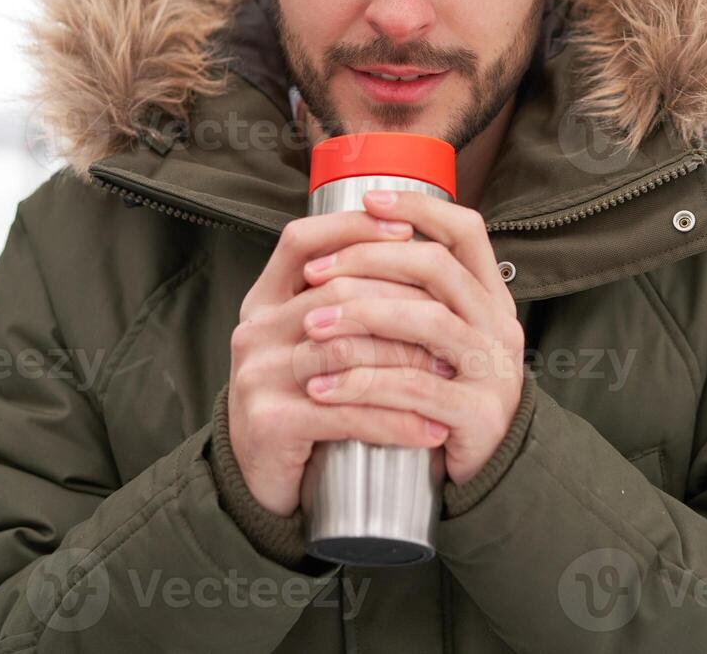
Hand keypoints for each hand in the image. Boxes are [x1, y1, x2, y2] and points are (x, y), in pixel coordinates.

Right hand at [227, 210, 452, 516]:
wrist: (256, 478)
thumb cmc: (297, 401)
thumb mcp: (305, 343)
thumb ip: (337, 302)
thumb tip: (411, 255)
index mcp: (263, 302)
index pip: (301, 242)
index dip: (352, 228)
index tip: (407, 230)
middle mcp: (255, 331)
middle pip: (336, 293)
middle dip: (402, 304)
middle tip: (452, 321)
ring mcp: (259, 376)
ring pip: (347, 351)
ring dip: (407, 362)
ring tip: (448, 373)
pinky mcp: (271, 422)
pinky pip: (347, 414)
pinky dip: (397, 422)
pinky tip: (431, 429)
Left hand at [298, 189, 524, 486]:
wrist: (484, 474)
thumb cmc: (442, 396)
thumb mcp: (435, 339)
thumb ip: (411, 295)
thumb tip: (347, 239)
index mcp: (490, 298)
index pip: (466, 231)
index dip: (420, 207)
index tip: (368, 201)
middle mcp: (499, 325)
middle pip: (437, 269)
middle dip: (369, 262)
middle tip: (315, 275)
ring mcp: (495, 369)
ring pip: (427, 322)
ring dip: (361, 318)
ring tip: (310, 327)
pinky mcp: (479, 414)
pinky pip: (414, 388)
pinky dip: (363, 383)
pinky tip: (322, 387)